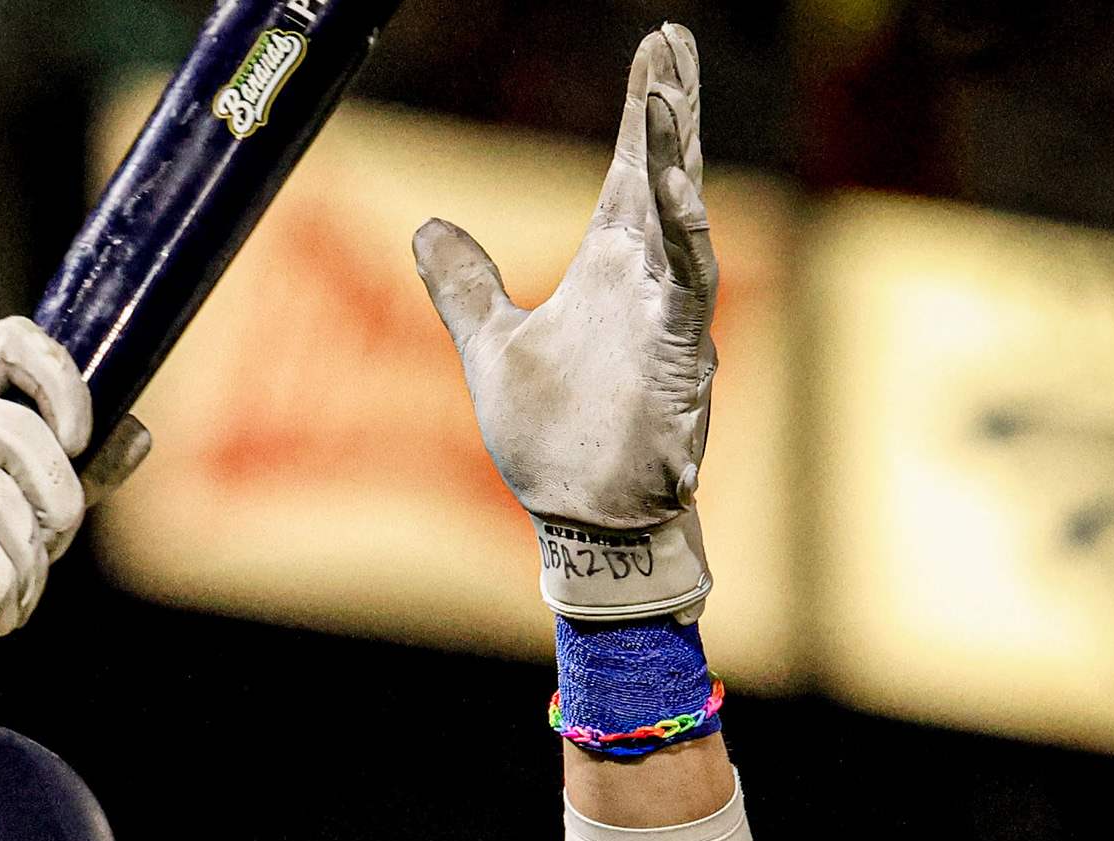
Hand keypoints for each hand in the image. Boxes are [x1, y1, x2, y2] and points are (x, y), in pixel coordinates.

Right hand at [0, 320, 152, 728]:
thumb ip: (58, 472)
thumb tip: (137, 435)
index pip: (13, 340)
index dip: (62, 383)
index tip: (78, 443)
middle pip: (26, 436)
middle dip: (57, 509)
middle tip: (45, 558)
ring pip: (4, 502)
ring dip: (25, 572)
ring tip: (11, 610)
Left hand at [414, 22, 716, 624]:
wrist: (581, 520)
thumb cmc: (553, 442)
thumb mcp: (491, 348)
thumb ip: (466, 288)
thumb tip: (427, 225)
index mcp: (611, 271)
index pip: (631, 172)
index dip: (642, 112)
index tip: (656, 45)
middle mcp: (648, 283)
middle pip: (667, 178)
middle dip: (672, 112)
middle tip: (672, 43)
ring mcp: (670, 321)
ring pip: (683, 226)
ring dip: (674, 164)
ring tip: (665, 100)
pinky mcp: (680, 365)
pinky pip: (686, 294)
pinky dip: (682, 244)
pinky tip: (676, 197)